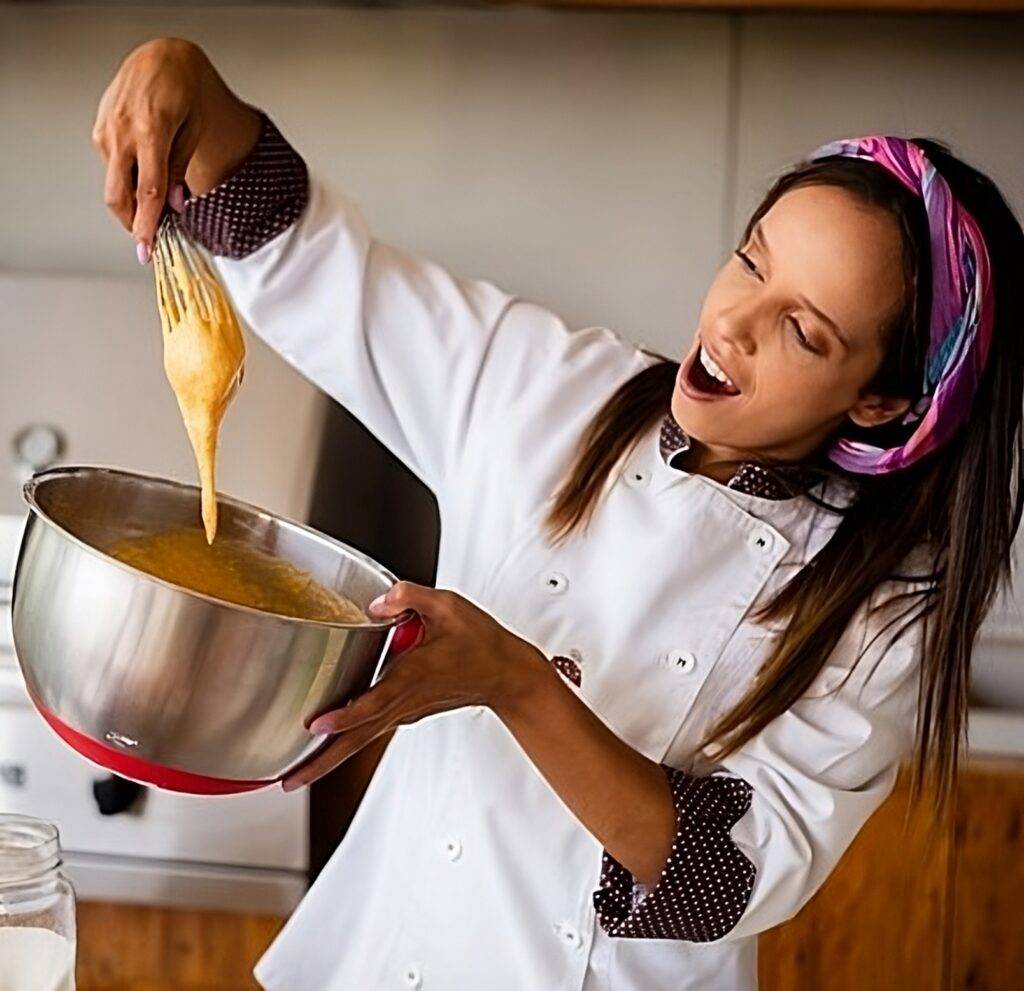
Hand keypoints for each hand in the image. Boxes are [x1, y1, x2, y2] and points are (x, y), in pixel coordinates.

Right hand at [92, 38, 261, 255]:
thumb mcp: (194, 131)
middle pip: (118, 195)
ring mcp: (106, 129)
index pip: (147, 192)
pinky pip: (112, 168)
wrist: (162, 58)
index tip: (145, 250)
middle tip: (149, 240)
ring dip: (132, 201)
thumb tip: (176, 206)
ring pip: (114, 184)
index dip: (146, 226)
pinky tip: (144, 174)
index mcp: (151, 130)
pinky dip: (127, 180)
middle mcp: (122, 130)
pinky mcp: (99, 130)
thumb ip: (180, 170)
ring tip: (155, 202)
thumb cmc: (185, 91)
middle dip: (132, 224)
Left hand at [281, 582, 548, 790]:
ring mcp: (405, 711)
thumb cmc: (481, 643)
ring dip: (329, 759)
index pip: (374, 701)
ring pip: (361, 739)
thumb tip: (379, 601)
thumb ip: (410, 597)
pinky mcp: (406, 712)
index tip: (317, 724)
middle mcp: (405, 701)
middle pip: (358, 737)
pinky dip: (347, 742)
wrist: (505, 674)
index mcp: (413, 676)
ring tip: (295, 775)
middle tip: (289, 781)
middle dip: (322, 761)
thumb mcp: (449, 606)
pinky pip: (371, 730)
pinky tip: (327, 744)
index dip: (345, 714)